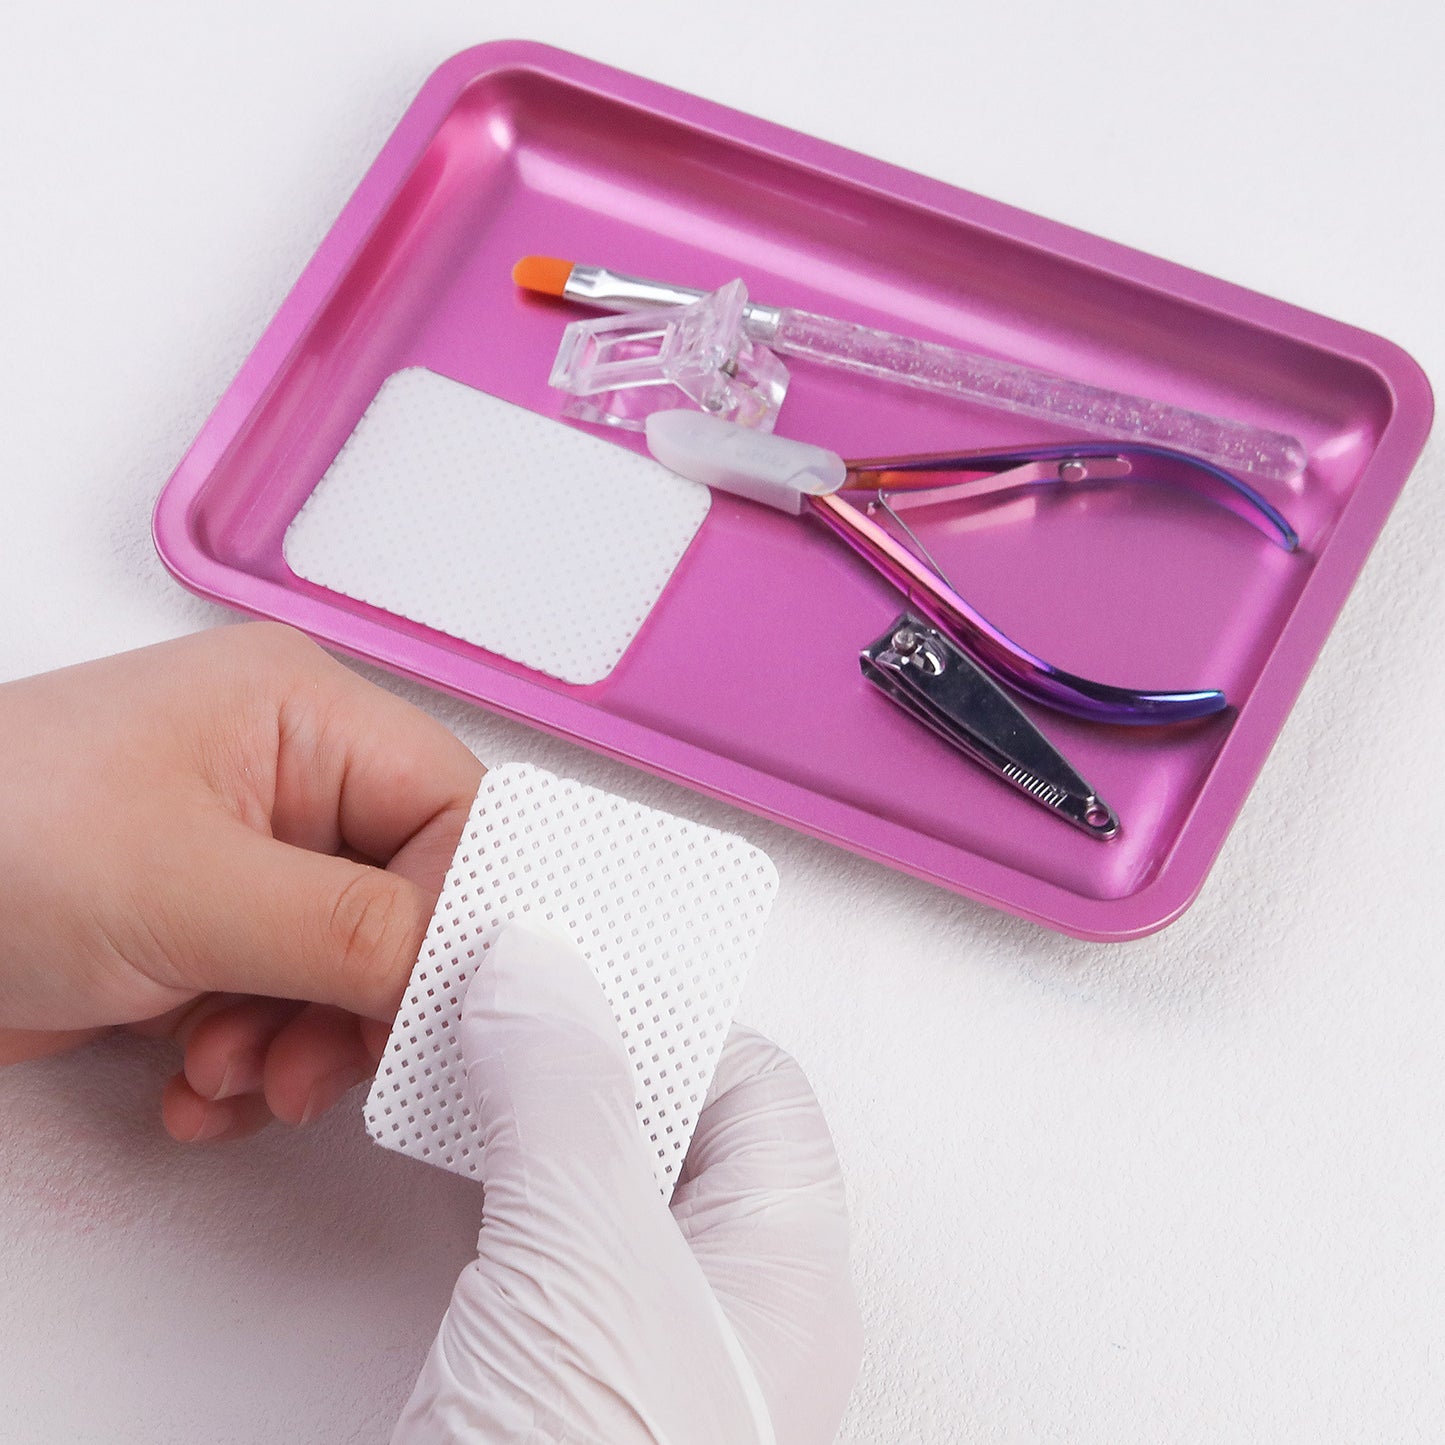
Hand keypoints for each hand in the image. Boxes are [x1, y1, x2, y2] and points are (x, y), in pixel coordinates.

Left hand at [0, 623, 482, 1140]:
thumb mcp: (183, 887)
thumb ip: (350, 930)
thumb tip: (472, 966)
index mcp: (302, 716)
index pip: (453, 810)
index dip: (467, 911)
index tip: (453, 1004)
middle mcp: (288, 782)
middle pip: (411, 901)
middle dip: (371, 999)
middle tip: (327, 1062)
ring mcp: (248, 862)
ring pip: (353, 970)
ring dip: (303, 1045)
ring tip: (229, 1073)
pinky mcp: (208, 934)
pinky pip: (289, 1007)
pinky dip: (254, 1062)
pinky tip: (190, 1083)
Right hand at [394, 922, 861, 1444]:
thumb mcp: (589, 1262)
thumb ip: (566, 1099)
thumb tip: (541, 970)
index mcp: (780, 1276)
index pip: (754, 1084)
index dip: (673, 1010)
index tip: (582, 953)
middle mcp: (712, 1307)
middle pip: (664, 1122)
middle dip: (582, 1043)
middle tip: (504, 974)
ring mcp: (620, 1346)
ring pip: (582, 1179)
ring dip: (518, 1104)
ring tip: (453, 1032)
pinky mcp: (529, 1379)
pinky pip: (518, 1237)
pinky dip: (478, 1176)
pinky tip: (431, 1140)